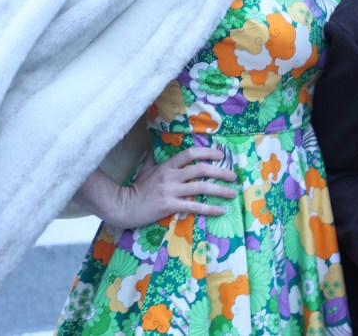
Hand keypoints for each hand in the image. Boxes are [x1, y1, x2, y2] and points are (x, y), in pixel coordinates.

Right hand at [91, 146, 236, 227]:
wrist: (123, 207)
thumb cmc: (136, 188)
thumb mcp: (145, 169)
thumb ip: (152, 158)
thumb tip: (152, 146)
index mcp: (167, 166)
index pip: (190, 154)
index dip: (207, 152)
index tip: (221, 155)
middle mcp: (171, 176)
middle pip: (201, 169)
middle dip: (220, 171)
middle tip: (234, 175)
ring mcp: (170, 191)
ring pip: (201, 187)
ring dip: (220, 190)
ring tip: (232, 193)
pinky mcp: (169, 206)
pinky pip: (194, 206)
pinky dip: (209, 208)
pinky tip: (221, 210)